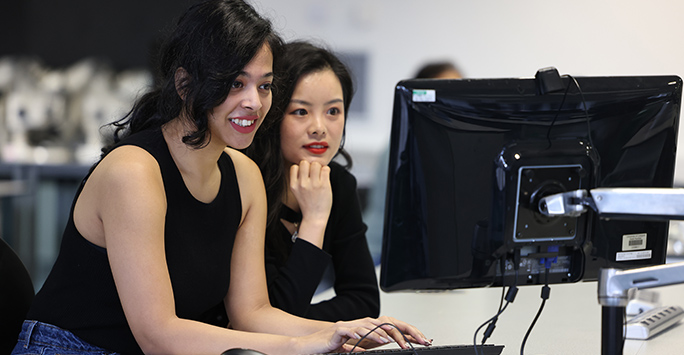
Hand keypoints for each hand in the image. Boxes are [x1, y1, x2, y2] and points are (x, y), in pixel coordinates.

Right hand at [289, 160, 331, 247]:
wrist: (315, 217)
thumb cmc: (308, 204)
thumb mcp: (297, 191)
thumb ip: (298, 179)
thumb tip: (305, 164)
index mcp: (294, 185)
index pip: (295, 166)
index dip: (301, 168)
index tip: (305, 174)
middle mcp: (302, 184)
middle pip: (305, 162)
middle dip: (310, 166)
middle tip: (314, 174)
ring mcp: (313, 184)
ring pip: (316, 164)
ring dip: (319, 168)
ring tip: (320, 175)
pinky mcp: (324, 185)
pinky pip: (326, 169)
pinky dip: (326, 171)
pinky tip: (325, 177)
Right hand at [295, 316, 430, 353]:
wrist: (309, 346)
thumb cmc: (328, 347)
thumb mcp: (350, 349)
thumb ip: (362, 347)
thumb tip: (374, 349)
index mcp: (362, 329)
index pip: (385, 328)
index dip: (400, 333)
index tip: (414, 340)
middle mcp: (357, 324)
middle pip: (381, 324)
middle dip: (399, 331)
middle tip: (412, 339)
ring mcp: (348, 326)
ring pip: (370, 326)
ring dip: (384, 333)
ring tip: (395, 340)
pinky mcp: (338, 330)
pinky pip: (354, 331)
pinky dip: (365, 335)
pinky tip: (374, 339)